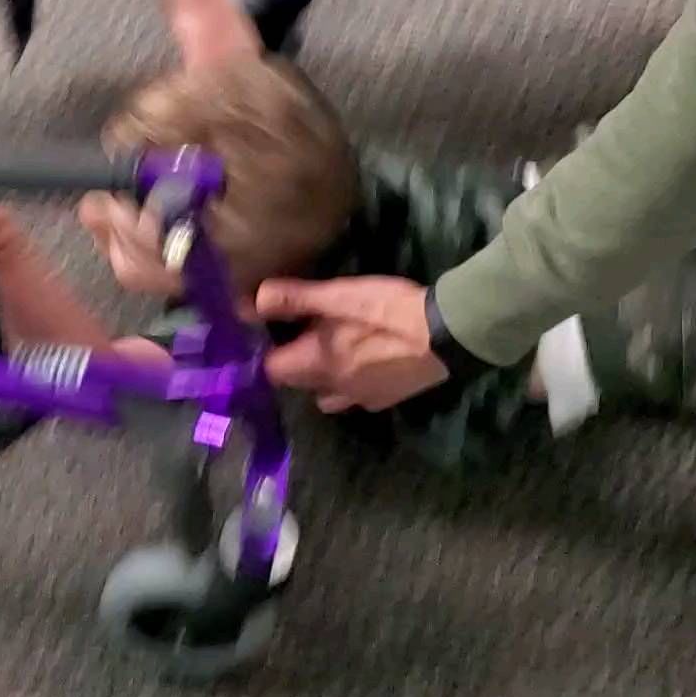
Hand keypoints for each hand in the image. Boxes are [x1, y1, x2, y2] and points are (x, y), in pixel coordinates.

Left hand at [257, 275, 447, 412]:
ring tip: (335, 350)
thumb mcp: (339, 296)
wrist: (446, 334)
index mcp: (317, 364)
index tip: (275, 330)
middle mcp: (334, 389)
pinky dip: (354, 383)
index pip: (274, 371)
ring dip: (324, 377)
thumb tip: (249, 302)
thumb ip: (294, 298)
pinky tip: (367, 362)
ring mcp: (362, 400)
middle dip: (296, 362)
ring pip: (328, 396)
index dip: (270, 351)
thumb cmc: (387, 312)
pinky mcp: (387, 400)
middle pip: (299, 384)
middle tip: (305, 332)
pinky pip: (357, 397)